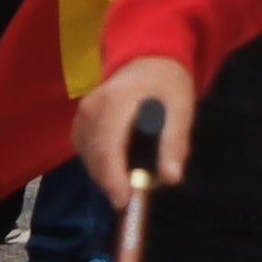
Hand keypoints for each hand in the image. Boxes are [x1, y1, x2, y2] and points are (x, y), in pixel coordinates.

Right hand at [80, 55, 197, 199]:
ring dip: (109, 176)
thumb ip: (175, 143)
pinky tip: (120, 166)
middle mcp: (92, 108)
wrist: (147, 59)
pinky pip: (86, 154)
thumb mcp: (181, 108)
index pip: (107, 145)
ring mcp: (83, 115)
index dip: (113, 178)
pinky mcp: (80, 124)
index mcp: (116, 100)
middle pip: (95, 157)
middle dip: (114, 183)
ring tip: (134, 176)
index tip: (125, 202)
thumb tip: (171, 178)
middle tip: (138, 196)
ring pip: (89, 159)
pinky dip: (101, 167)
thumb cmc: (166, 83)